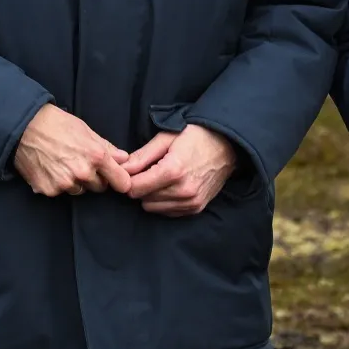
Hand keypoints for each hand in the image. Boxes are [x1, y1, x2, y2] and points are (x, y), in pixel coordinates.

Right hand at [14, 104, 131, 197]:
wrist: (24, 126)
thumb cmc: (56, 124)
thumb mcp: (85, 130)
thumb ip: (107, 147)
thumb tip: (124, 158)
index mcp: (96, 156)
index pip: (121, 182)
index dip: (119, 179)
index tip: (117, 178)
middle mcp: (82, 173)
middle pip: (99, 187)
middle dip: (94, 178)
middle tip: (81, 163)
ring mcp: (65, 183)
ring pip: (79, 190)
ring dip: (76, 182)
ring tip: (63, 163)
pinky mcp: (49, 190)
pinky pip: (60, 192)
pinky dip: (57, 183)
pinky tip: (50, 168)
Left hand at [123, 125, 238, 216]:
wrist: (227, 146)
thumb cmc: (195, 137)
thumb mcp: (165, 138)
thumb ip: (141, 156)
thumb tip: (121, 168)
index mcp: (172, 171)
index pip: (136, 188)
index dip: (129, 179)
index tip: (132, 171)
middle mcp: (182, 191)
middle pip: (143, 199)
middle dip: (140, 187)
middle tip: (147, 172)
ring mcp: (191, 202)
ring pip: (153, 208)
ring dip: (152, 196)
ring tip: (161, 178)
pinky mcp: (196, 208)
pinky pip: (167, 212)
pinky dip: (164, 202)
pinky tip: (171, 186)